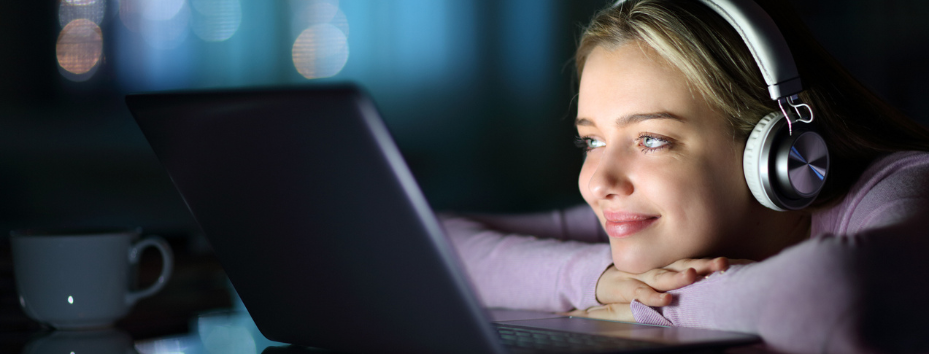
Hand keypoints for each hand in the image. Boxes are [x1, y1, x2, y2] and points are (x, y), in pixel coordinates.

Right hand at [565, 257, 731, 321]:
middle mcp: (660, 268)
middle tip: (722, 264)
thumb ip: (684, 276)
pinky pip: (642, 293)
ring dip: (678, 277)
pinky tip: (665, 299)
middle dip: (704, 264)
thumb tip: (721, 275)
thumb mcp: (664, 277)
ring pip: (663, 276)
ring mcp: (643, 277)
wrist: (607, 282)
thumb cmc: (642, 281)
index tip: (736, 262)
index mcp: (672, 265)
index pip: (696, 260)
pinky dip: (653, 297)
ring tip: (692, 276)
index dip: (714, 261)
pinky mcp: (628, 287)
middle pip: (684, 264)